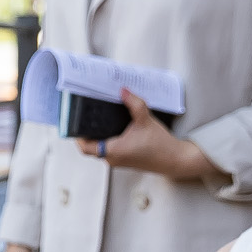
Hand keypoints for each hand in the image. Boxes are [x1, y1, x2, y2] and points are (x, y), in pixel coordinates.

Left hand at [77, 91, 222, 184]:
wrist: (176, 159)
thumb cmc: (161, 144)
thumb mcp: (146, 120)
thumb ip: (134, 104)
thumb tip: (123, 90)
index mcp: (113, 151)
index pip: (85, 147)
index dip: (77, 135)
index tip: (74, 121)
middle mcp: (113, 159)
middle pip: (91, 145)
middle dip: (87, 130)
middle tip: (85, 114)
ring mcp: (118, 160)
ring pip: (100, 147)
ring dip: (98, 134)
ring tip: (97, 117)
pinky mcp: (125, 159)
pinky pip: (109, 148)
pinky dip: (107, 138)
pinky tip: (112, 125)